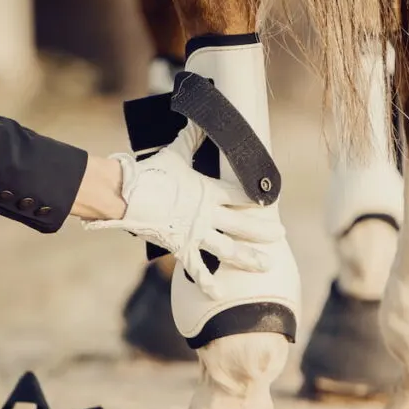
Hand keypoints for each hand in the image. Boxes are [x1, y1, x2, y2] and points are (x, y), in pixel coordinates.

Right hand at [83, 127, 282, 299]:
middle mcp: (208, 215)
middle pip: (243, 225)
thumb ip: (192, 138)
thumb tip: (200, 116)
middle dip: (264, 231)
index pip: (240, 196)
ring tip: (267, 265)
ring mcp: (196, 233)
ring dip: (249, 258)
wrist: (128, 194)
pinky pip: (197, 268)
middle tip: (281, 234)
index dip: (257, 199)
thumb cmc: (152, 173)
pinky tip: (220, 293)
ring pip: (229, 250)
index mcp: (208, 191)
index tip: (271, 201)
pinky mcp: (182, 247)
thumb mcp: (175, 153)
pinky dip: (207, 282)